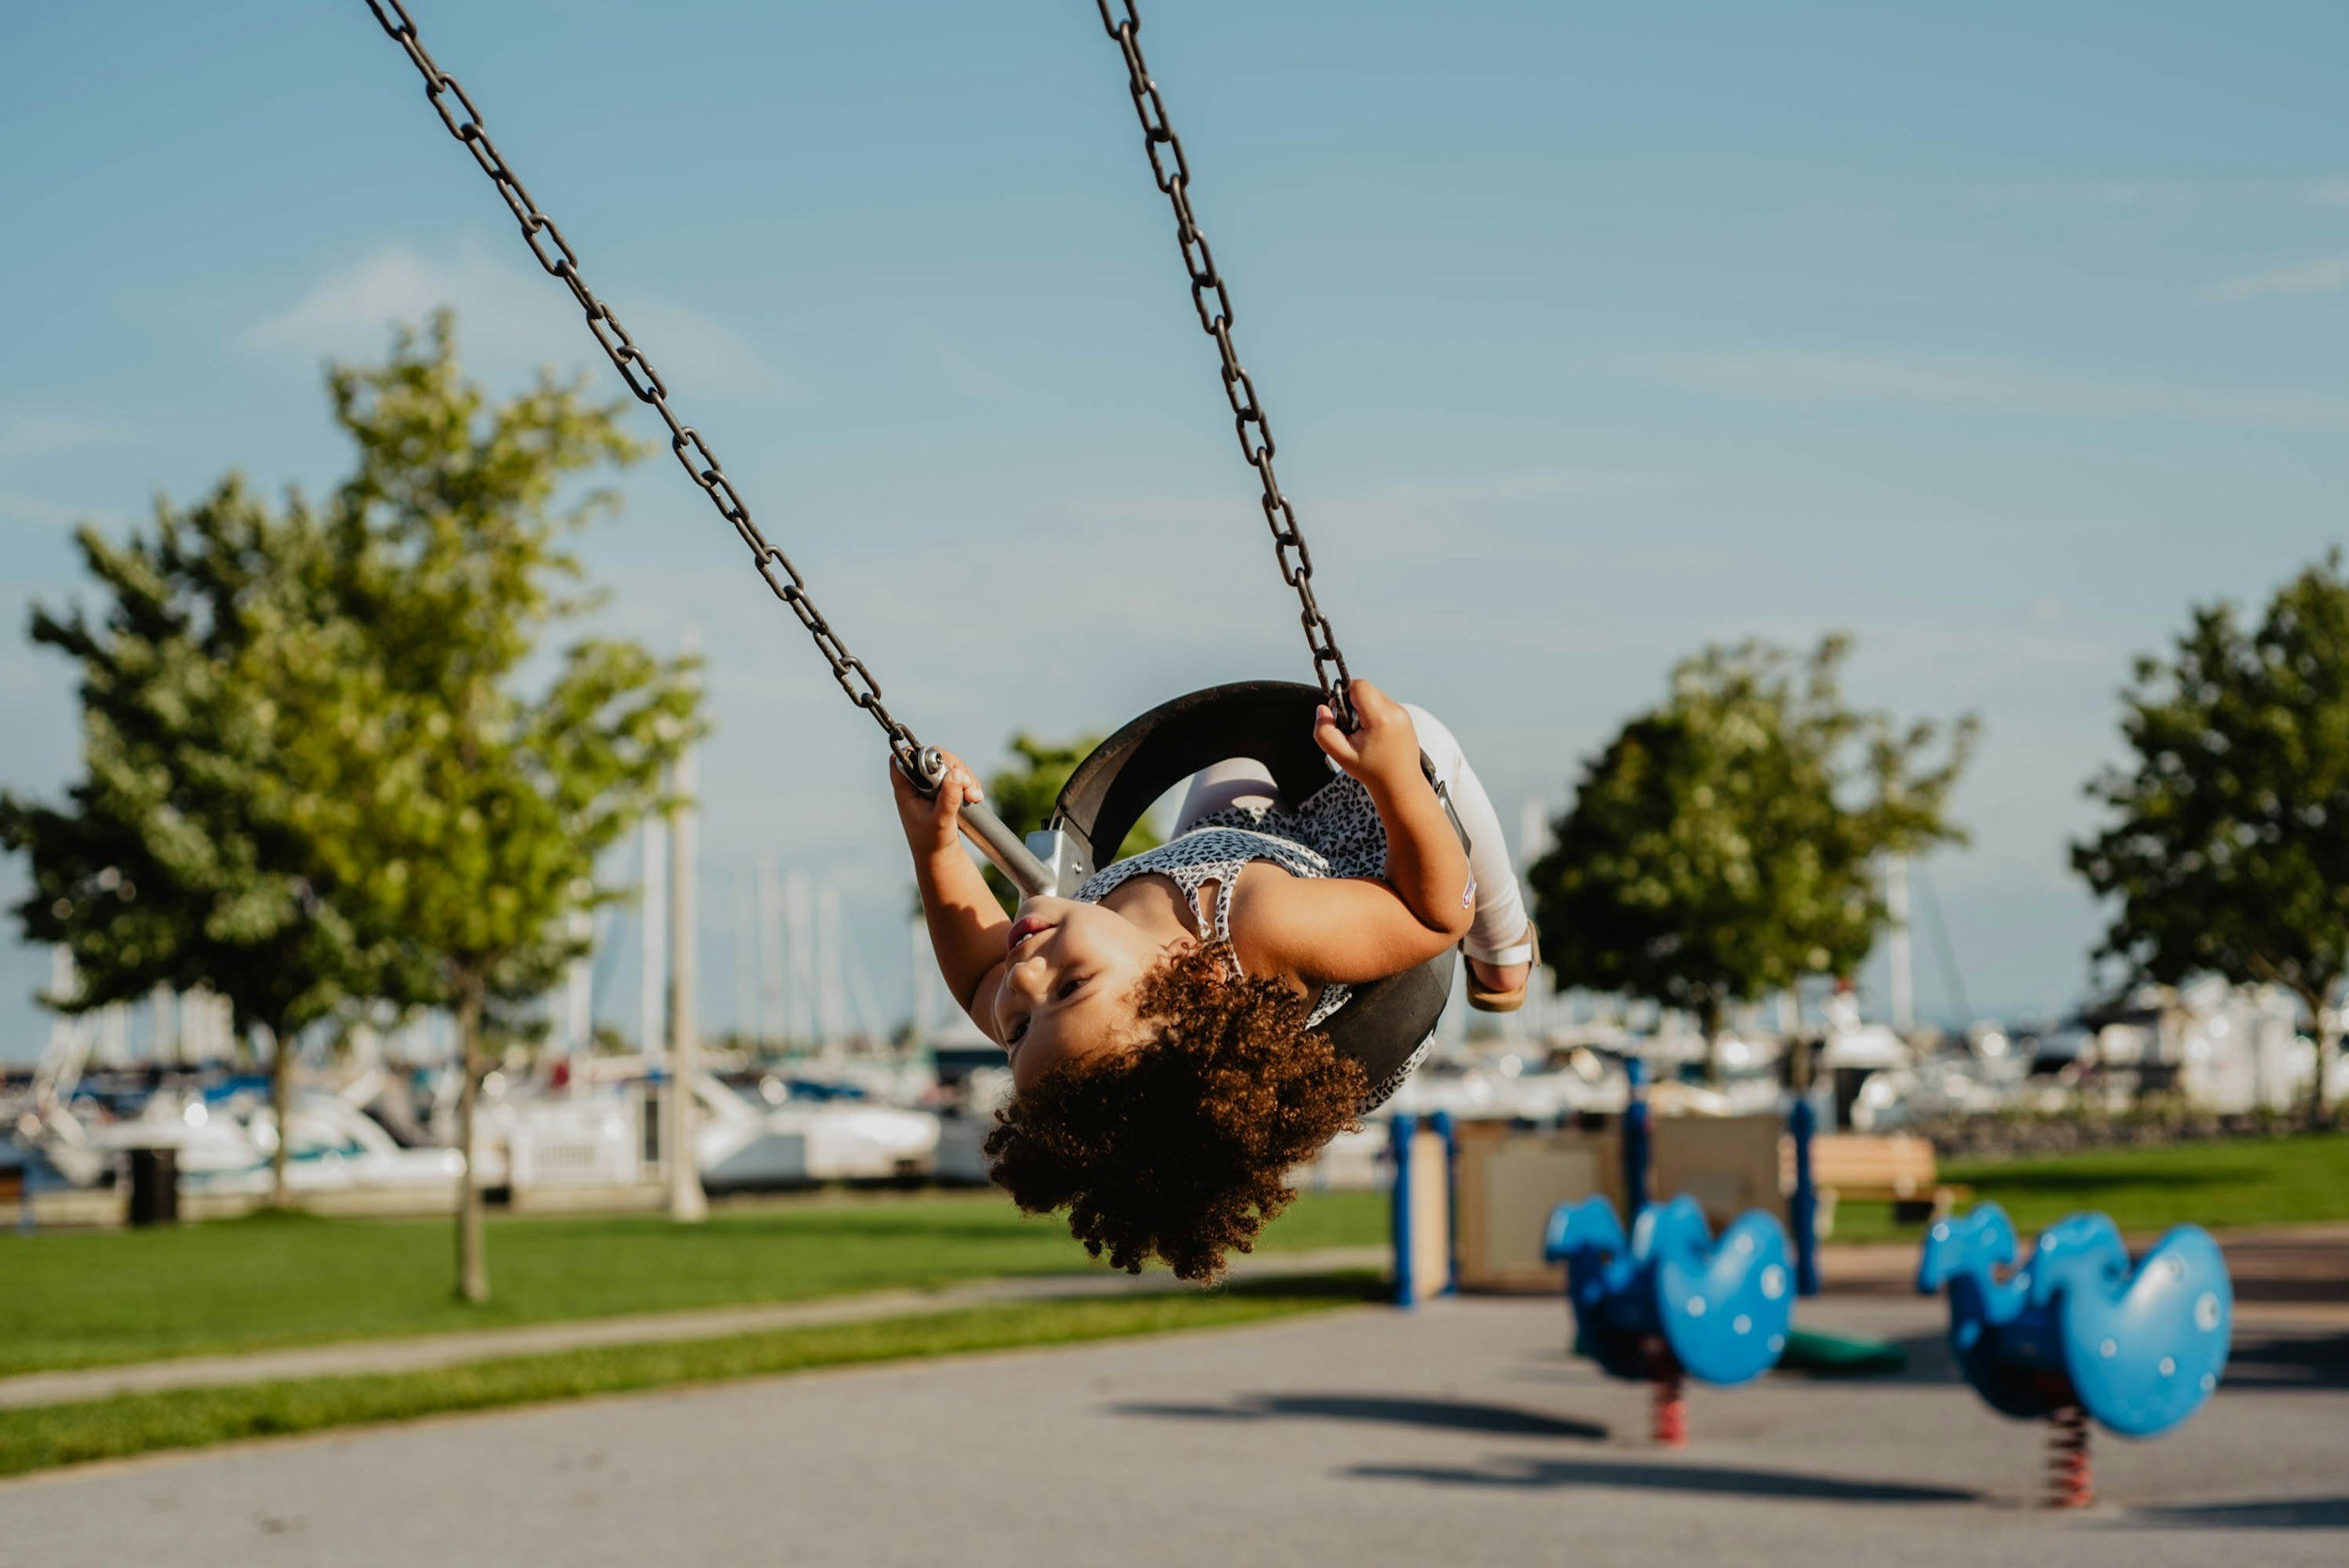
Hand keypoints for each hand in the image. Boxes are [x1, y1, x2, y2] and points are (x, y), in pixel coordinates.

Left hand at [891, 750, 982, 855]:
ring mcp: (931, 784)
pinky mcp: (944, 788)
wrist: (940, 854)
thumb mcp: (941, 821)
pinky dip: (969, 782)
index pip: (901, 760)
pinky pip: (958, 774)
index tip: (936, 763)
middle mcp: (917, 783)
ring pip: (949, 764)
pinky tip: (975, 798)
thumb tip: (957, 773)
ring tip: (974, 797)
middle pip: (933, 757)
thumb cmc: (933, 840)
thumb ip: (948, 798)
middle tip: (966, 785)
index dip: (916, 754)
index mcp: (906, 789)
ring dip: (966, 776)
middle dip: (954, 767)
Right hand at [1313, 678, 1422, 794]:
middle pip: (1366, 690)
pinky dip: (1374, 715)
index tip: (1341, 714)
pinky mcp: (1405, 717)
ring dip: (1363, 709)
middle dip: (1353, 704)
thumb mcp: (1341, 755)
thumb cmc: (1372, 772)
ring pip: (1374, 696)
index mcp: (1381, 718)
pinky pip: (1384, 705)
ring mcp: (1403, 713)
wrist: (1400, 785)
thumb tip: (1322, 709)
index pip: (1359, 686)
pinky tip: (1374, 736)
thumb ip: (1324, 731)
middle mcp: (1395, 711)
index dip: (1344, 695)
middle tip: (1351, 728)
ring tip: (1363, 734)